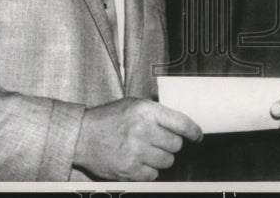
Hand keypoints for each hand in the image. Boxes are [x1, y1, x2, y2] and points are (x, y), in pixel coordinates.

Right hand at [73, 97, 201, 180]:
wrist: (82, 135)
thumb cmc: (109, 118)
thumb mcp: (133, 104)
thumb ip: (156, 112)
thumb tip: (181, 123)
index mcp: (146, 111)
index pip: (181, 123)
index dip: (194, 131)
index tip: (197, 136)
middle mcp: (143, 131)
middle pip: (176, 144)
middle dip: (171, 144)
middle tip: (160, 141)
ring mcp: (136, 152)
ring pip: (167, 161)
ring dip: (161, 158)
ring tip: (148, 151)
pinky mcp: (129, 170)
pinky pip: (153, 175)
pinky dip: (149, 170)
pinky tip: (139, 161)